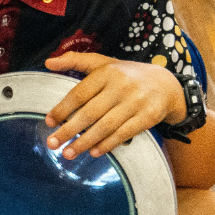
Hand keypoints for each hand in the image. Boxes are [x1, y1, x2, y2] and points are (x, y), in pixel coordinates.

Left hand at [45, 52, 183, 158]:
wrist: (166, 85)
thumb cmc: (126, 75)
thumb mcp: (103, 63)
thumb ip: (75, 60)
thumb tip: (48, 62)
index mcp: (107, 72)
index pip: (80, 93)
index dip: (63, 108)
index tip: (48, 121)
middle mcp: (121, 86)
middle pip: (90, 112)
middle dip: (69, 130)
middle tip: (52, 144)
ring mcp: (136, 102)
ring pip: (106, 126)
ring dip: (85, 142)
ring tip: (68, 153)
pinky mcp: (148, 117)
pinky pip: (124, 134)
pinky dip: (107, 144)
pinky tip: (93, 152)